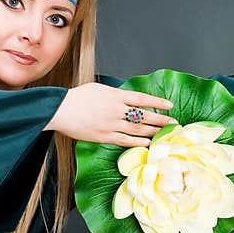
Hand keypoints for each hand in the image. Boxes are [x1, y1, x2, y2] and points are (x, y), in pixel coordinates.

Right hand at [44, 82, 178, 146]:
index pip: (142, 99)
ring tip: (165, 134)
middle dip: (161, 120)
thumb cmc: (77, 97)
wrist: (59, 109)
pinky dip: (138, 142)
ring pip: (137, 129)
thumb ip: (116, 95)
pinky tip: (148, 143)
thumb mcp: (99, 89)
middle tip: (174, 123)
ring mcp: (111, 124)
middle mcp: (116, 110)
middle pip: (143, 116)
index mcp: (115, 96)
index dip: (157, 102)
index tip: (170, 106)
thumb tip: (128, 100)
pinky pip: (125, 140)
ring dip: (153, 132)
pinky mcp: (104, 136)